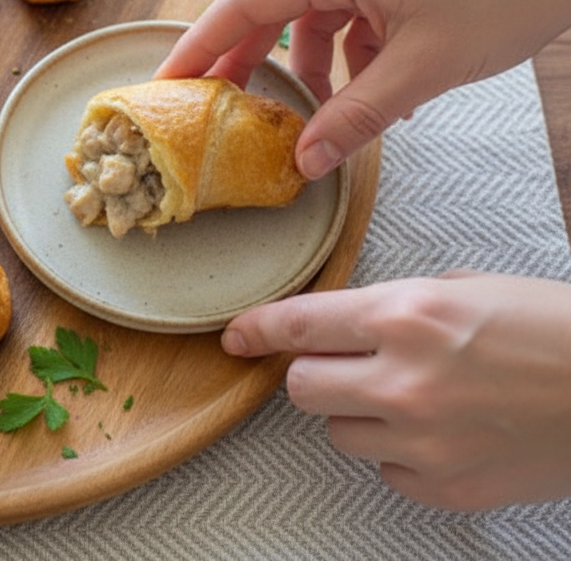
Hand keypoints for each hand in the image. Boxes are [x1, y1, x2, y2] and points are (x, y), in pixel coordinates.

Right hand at [156, 0, 570, 179]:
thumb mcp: (421, 70)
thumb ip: (355, 118)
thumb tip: (303, 163)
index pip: (244, 3)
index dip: (199, 46)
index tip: (167, 84)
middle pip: (270, 8)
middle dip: (247, 63)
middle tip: (220, 112)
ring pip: (313, 15)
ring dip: (310, 67)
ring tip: (320, 116)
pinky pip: (348, 12)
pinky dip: (349, 53)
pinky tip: (373, 90)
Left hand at [222, 271, 570, 509]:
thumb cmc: (553, 331)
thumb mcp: (467, 288)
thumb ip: (394, 305)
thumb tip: (342, 323)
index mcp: (408, 316)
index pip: (298, 324)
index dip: (256, 329)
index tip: (235, 336)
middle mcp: (405, 380)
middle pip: (301, 387)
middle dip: (315, 373)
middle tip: (347, 366)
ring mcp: (424, 440)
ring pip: (338, 432)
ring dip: (357, 414)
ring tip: (414, 397)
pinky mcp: (446, 486)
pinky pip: (385, 469)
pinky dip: (400, 451)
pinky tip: (442, 430)